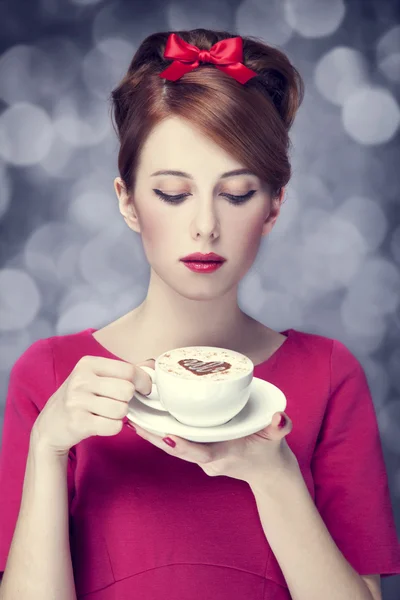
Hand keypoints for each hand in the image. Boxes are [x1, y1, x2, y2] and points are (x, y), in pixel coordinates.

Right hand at [31, 355, 155, 456]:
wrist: (50, 425)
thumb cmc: (80, 398)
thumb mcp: (94, 377)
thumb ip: (121, 372)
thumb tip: (153, 366)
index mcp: (88, 363)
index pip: (128, 370)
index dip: (143, 381)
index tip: (144, 389)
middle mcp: (81, 379)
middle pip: (127, 390)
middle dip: (127, 400)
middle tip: (117, 403)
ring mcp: (77, 401)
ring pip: (122, 410)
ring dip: (120, 416)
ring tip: (106, 414)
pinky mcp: (78, 422)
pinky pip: (114, 426)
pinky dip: (113, 427)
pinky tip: (101, 424)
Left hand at [128, 397, 296, 488]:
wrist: (267, 472)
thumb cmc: (269, 451)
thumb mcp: (277, 438)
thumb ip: (279, 427)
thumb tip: (281, 417)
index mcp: (224, 454)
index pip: (200, 452)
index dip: (183, 446)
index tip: (167, 435)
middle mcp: (208, 459)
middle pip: (177, 449)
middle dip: (156, 436)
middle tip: (135, 420)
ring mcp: (201, 458)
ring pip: (173, 446)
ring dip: (152, 434)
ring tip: (132, 417)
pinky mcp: (197, 452)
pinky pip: (176, 442)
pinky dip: (160, 432)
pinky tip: (144, 419)